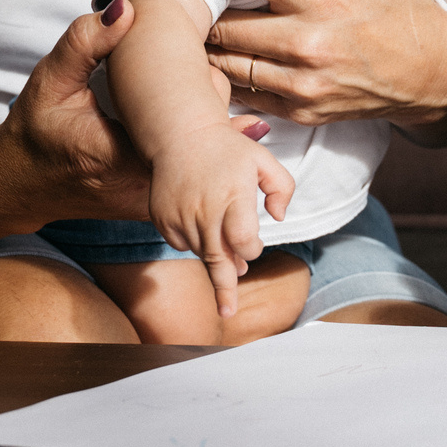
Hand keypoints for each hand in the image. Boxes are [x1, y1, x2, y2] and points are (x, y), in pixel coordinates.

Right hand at [0, 0, 267, 233]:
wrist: (20, 184)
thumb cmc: (35, 130)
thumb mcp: (50, 80)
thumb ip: (86, 42)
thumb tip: (126, 9)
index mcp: (120, 156)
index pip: (190, 125)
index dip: (206, 92)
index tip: (202, 66)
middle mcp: (143, 188)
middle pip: (206, 148)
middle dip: (214, 107)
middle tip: (207, 74)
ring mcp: (151, 204)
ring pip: (204, 166)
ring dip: (211, 130)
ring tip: (202, 94)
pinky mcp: (154, 208)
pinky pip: (193, 177)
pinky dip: (198, 150)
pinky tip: (194, 122)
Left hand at [148, 0, 446, 126]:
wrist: (433, 72)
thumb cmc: (402, 2)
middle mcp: (307, 42)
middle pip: (221, 25)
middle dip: (191, 8)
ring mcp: (302, 84)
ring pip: (226, 65)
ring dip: (202, 46)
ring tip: (184, 27)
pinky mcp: (301, 112)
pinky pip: (245, 95)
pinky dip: (226, 79)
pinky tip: (214, 61)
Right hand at [149, 124, 297, 316]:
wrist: (181, 134)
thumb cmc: (228, 149)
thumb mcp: (264, 160)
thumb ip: (282, 188)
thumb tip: (280, 219)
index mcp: (233, 196)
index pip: (244, 242)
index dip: (251, 250)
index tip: (254, 249)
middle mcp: (205, 209)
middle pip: (218, 260)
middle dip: (225, 287)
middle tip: (227, 312)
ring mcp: (180, 215)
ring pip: (202, 253)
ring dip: (215, 259)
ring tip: (227, 259)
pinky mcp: (163, 218)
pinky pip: (182, 243)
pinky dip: (194, 242)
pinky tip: (200, 223)